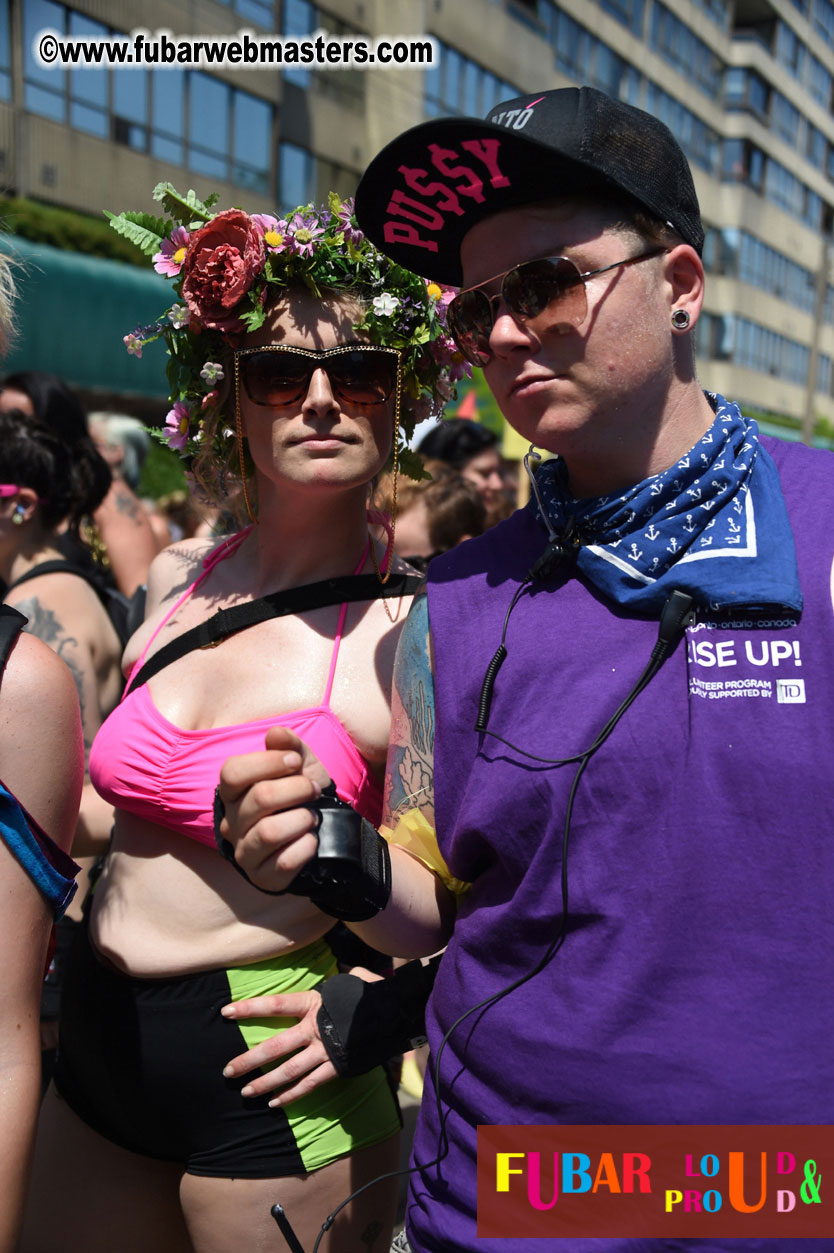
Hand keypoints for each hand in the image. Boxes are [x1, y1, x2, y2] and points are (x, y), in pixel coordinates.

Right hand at [217, 725, 331, 892]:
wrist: (324, 833)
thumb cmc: (302, 795)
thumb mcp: (301, 766)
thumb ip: (289, 746)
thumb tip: (276, 734)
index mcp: (233, 792)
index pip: (232, 772)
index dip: (267, 762)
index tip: (295, 761)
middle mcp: (231, 823)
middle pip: (259, 798)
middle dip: (296, 789)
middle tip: (313, 790)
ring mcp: (244, 852)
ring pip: (269, 832)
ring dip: (302, 819)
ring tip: (312, 817)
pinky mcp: (262, 877)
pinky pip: (285, 862)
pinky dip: (306, 847)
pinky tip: (311, 840)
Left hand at [220, 966, 381, 1104]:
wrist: (397, 1012)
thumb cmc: (370, 993)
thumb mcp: (350, 979)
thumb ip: (336, 980)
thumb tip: (342, 971)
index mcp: (313, 1003)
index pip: (275, 1005)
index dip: (249, 1008)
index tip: (226, 1012)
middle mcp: (315, 1028)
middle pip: (275, 1046)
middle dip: (248, 1059)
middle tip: (227, 1071)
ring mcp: (325, 1050)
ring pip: (288, 1071)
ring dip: (265, 1082)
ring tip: (245, 1091)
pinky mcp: (336, 1068)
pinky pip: (309, 1085)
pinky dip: (291, 1095)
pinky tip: (274, 1103)